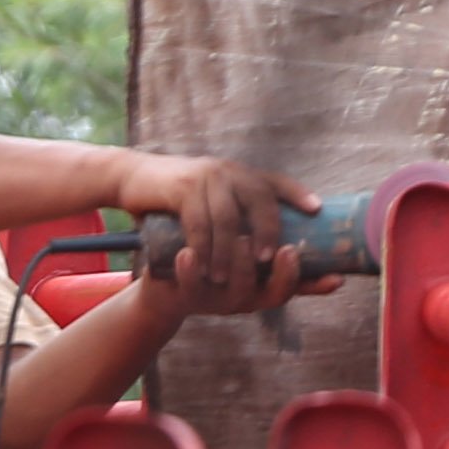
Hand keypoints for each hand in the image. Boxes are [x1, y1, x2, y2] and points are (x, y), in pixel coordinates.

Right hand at [124, 155, 317, 316]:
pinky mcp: (182, 188)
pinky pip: (198, 223)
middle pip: (260, 199)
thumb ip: (230, 208)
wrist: (132, 178)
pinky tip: (203, 266)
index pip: (275, 182)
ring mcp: (206, 177)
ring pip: (228, 218)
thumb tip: (255, 238)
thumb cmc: (173, 195)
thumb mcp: (207, 195)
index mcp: (240, 174)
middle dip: (268, 230)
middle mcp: (228, 171)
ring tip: (227, 277)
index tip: (316, 210)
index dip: (298, 193)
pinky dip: (203, 248)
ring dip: (229, 251)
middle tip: (268, 259)